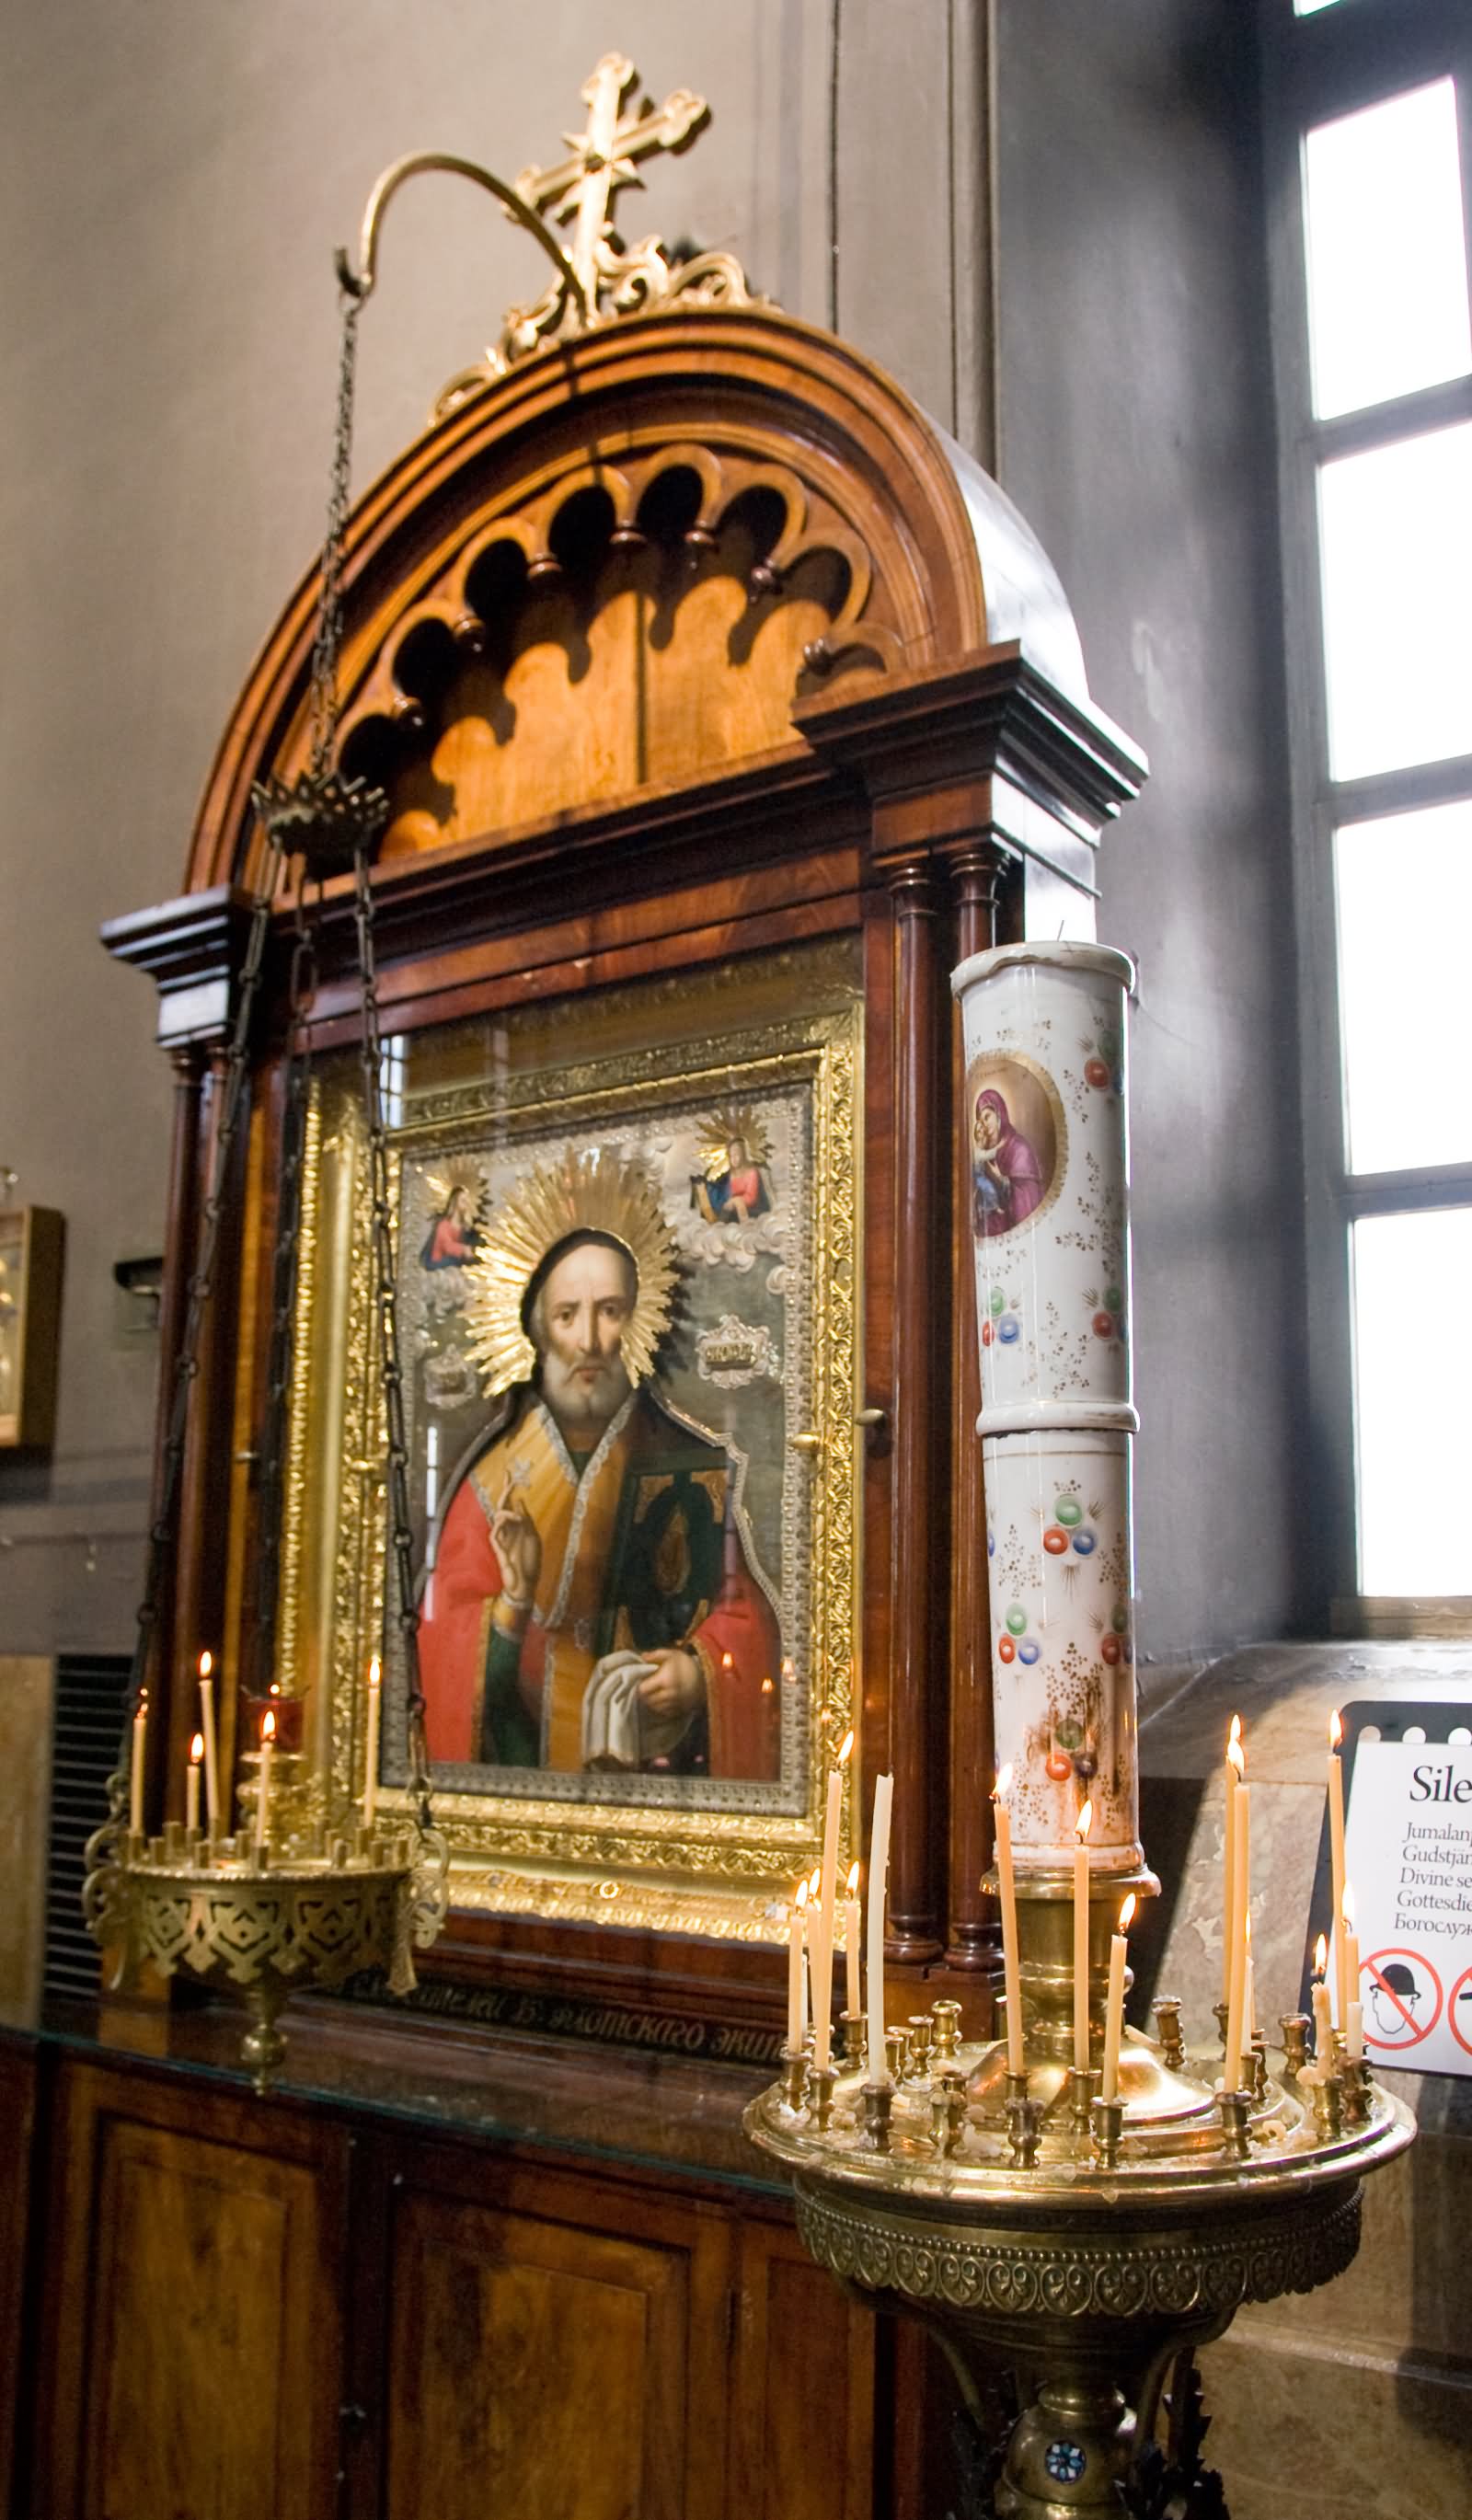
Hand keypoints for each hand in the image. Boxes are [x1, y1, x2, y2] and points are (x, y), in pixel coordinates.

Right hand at [489, 1482, 541, 1603]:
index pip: (511, 1502)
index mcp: (517, 1525)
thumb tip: (519, 1500)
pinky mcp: (497, 1546)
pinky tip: (513, 1523)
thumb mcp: (533, 1536)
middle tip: (509, 1477)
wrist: (526, 1582)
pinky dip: (504, 1524)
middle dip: (505, 1490)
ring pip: (499, 1515)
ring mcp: (501, 1537)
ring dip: (509, 1512)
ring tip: (520, 1519)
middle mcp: (508, 1528)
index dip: (509, 1488)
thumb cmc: (531, 1562)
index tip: (509, 1473)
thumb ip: (526, 1519)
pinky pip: (495, 1530)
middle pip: (502, 1504)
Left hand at [635, 1649, 703, 1719]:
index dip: (641, 1686)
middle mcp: (669, 1694)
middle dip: (646, 1694)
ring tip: (655, 1694)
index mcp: (665, 1680)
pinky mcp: (681, 1710)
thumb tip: (641, 1657)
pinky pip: (665, 1713)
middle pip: (647, 1700)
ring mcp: (675, 1704)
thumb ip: (655, 1655)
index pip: (643, 1690)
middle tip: (648, 1688)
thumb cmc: (687, 1664)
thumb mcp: (672, 1654)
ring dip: (653, 1702)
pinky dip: (662, 1708)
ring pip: (655, 1708)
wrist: (708, 1677)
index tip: (643, 1681)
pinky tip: (664, 1700)